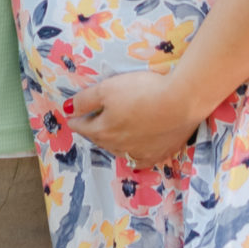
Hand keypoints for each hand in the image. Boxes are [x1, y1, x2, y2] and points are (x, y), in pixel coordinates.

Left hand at [68, 68, 201, 164]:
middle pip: (99, 139)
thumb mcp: (108, 88)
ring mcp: (139, 153)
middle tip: (91, 123)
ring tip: (112, 134)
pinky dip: (133, 154)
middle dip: (93, 131)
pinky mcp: (158, 154)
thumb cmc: (142, 91)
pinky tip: (135, 151)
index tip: (73, 117)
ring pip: (118, 150)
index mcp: (102, 130)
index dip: (76, 119)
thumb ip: (85, 100)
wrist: (181, 101)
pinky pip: (139, 159)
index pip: (82, 126)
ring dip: (112, 142)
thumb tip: (67, 110)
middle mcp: (117, 147)